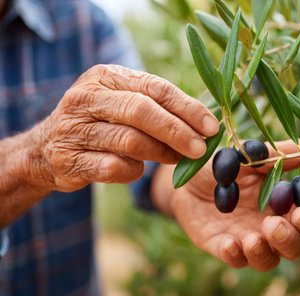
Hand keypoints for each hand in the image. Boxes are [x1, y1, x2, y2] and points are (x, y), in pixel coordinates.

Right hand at [33, 64, 218, 192]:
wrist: (45, 150)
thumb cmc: (98, 123)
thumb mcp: (121, 102)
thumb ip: (157, 106)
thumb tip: (204, 124)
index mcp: (104, 77)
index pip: (155, 88)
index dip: (187, 108)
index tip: (212, 126)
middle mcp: (86, 98)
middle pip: (141, 111)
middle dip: (177, 131)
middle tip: (201, 149)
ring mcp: (74, 130)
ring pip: (130, 140)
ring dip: (161, 152)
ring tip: (176, 158)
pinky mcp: (70, 160)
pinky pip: (114, 168)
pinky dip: (134, 171)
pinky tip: (138, 169)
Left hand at [159, 140, 299, 270]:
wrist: (188, 178)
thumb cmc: (223, 165)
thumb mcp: (246, 156)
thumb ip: (273, 155)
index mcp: (283, 203)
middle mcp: (271, 226)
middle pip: (296, 246)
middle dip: (290, 240)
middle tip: (273, 225)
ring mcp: (249, 240)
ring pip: (269, 260)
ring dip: (264, 253)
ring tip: (252, 239)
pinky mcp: (225, 247)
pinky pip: (236, 260)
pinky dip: (235, 255)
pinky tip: (228, 243)